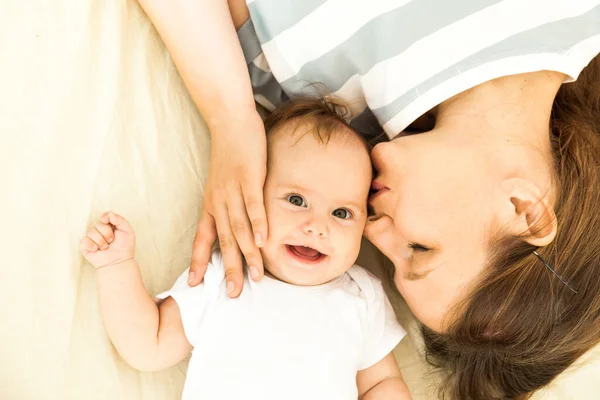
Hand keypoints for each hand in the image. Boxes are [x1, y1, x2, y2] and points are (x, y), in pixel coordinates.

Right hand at [80, 211, 135, 267]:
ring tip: (106, 248)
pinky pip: (84, 240)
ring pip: (91, 232)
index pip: (104, 216)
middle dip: (107, 233)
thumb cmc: (124, 247)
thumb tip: (109, 213)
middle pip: (98, 224)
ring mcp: (92, 238)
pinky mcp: (85, 246)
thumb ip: (120, 220)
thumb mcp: (127, 231)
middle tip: (112, 241)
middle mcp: (100, 230)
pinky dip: (92, 245)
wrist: (119, 262)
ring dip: (101, 241)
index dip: (105, 217)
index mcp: (110, 225)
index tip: (107, 220)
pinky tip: (97, 250)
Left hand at [188, 110, 267, 296]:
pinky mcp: (250, 178)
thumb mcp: (221, 183)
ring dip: (248, 253)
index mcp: (210, 204)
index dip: (199, 261)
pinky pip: (253, 205)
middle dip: (228, 269)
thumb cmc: (229, 154)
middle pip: (223, 241)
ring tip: (256, 276)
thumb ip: (227, 204)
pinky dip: (258, 224)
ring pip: (239, 228)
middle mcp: (218, 201)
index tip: (194, 284)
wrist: (230, 122)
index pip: (202, 238)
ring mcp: (234, 190)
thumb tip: (237, 226)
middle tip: (232, 294)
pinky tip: (263, 241)